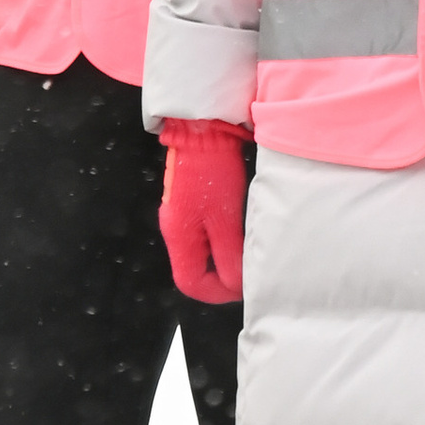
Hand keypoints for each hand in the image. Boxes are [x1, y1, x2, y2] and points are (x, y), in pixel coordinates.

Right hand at [160, 118, 248, 303]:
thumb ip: (230, 256)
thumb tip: (236, 285)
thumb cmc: (213, 172)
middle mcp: (176, 230)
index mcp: (179, 238)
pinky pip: (205, 234)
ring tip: (247, 250)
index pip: (190, 284)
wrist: (202, 131)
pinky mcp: (191, 203)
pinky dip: (222, 240)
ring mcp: (182, 216)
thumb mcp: (226, 219)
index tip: (241, 287)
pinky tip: (238, 230)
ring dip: (224, 258)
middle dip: (222, 277)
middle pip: (195, 270)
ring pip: (202, 253)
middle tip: (248, 270)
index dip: (217, 293)